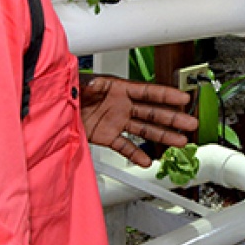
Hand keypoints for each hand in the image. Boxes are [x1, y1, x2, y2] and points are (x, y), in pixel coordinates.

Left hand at [79, 74, 198, 166]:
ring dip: (163, 135)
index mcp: (118, 89)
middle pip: (153, 112)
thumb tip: (95, 84)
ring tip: (179, 142)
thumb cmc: (68, 90)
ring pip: (145, 129)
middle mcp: (121, 105)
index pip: (148, 92)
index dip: (166, 96)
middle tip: (190, 123)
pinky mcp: (107, 136)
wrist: (54, 108)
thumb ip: (89, 85)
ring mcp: (116, 121)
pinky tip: (147, 160)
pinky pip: (126, 146)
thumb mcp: (79, 84)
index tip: (183, 99)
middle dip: (173, 118)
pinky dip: (136, 153)